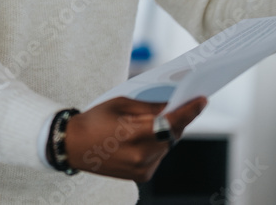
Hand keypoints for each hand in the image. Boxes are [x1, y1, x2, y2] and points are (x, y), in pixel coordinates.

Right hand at [65, 96, 206, 181]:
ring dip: (166, 132)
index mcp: (134, 134)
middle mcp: (142, 155)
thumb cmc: (94, 120)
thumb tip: (172, 103)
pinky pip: (159, 156)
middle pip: (173, 134)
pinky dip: (157, 144)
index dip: (189, 111)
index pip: (171, 122)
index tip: (202, 99)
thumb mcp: (120, 104)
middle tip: (182, 104)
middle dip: (178, 119)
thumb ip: (149, 106)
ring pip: (167, 146)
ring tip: (155, 120)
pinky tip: (144, 137)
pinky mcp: (142, 176)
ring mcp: (143, 168)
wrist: (73, 146)